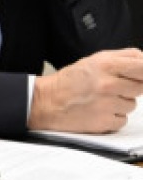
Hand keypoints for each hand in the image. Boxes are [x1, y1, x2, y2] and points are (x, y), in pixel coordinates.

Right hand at [28, 49, 142, 132]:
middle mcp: (108, 84)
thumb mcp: (95, 60)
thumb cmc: (70, 81)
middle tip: (110, 87)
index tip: (140, 75)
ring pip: (132, 105)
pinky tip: (98, 111)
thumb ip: (124, 57)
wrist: (46, 102)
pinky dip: (113, 117)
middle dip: (128, 88)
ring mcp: (107, 104)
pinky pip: (122, 120)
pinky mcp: (105, 122)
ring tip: (101, 99)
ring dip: (120, 103)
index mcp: (106, 65)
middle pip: (140, 87)